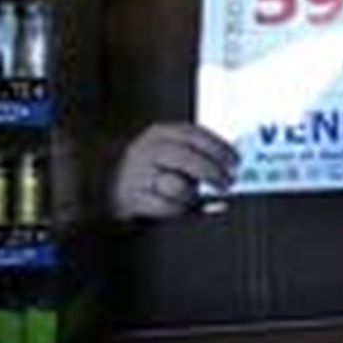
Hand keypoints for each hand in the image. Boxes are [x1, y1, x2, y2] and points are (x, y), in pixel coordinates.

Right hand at [111, 123, 238, 220]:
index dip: (219, 148)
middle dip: (213, 172)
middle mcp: (148, 150)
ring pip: (177, 185)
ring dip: (193, 194)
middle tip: (227, 184)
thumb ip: (195, 153)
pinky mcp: (133, 198)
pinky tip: (182, 207)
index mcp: (160, 133)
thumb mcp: (168, 150)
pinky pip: (166, 206)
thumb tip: (229, 167)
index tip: (235, 161)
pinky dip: (180, 209)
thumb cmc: (148, 168)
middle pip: (187, 158)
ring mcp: (138, 174)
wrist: (107, 184)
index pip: (195, 135)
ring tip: (195, 196)